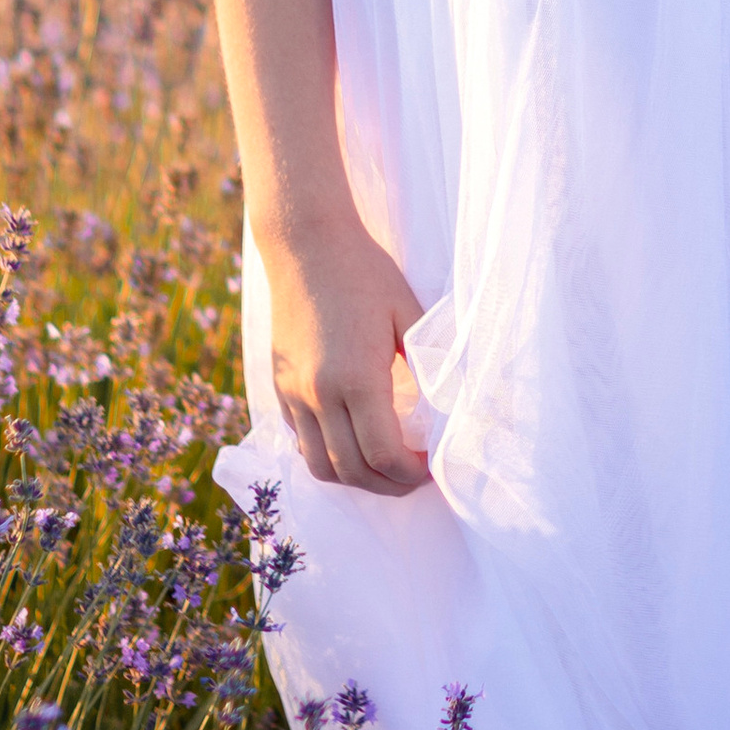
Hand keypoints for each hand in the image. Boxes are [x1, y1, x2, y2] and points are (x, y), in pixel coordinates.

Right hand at [266, 217, 430, 494]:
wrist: (306, 244)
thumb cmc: (365, 272)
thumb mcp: (408, 312)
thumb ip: (429, 362)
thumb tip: (450, 404)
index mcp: (356, 378)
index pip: (383, 454)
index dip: (411, 473)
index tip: (431, 466)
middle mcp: (318, 393)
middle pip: (352, 470)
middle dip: (388, 485)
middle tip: (415, 477)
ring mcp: (293, 392)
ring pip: (319, 465)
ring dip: (355, 479)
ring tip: (384, 470)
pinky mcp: (279, 386)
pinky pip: (300, 440)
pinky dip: (327, 456)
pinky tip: (352, 444)